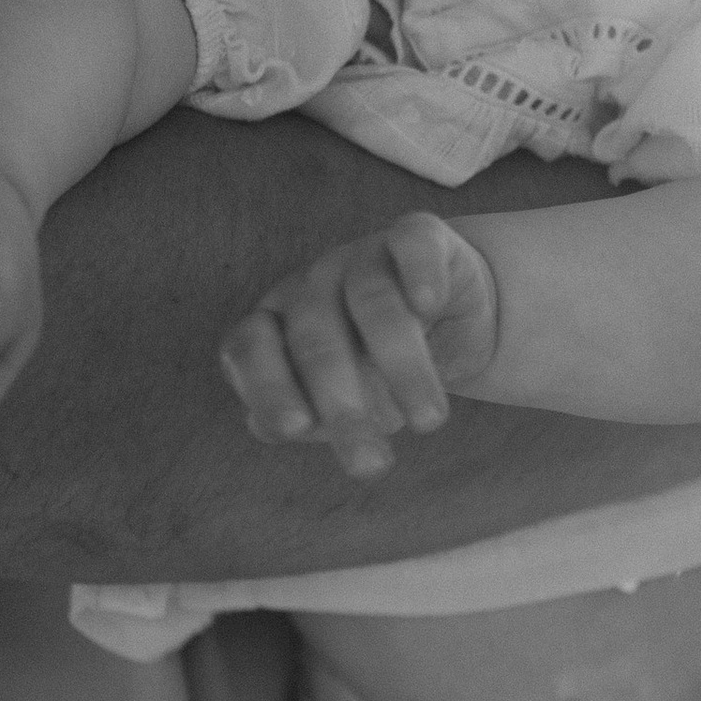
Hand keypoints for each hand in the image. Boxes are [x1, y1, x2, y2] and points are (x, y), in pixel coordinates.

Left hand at [221, 212, 498, 476]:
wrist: (450, 312)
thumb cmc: (377, 366)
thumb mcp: (340, 401)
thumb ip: (303, 416)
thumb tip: (266, 426)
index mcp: (278, 324)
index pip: (250, 347)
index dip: (267, 386)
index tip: (295, 428)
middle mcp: (313, 286)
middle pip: (316, 337)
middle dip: (344, 404)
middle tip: (371, 464)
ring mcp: (362, 256)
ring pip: (372, 301)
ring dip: (402, 365)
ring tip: (429, 423)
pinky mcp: (417, 236)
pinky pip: (412, 245)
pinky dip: (419, 273)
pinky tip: (428, 304)